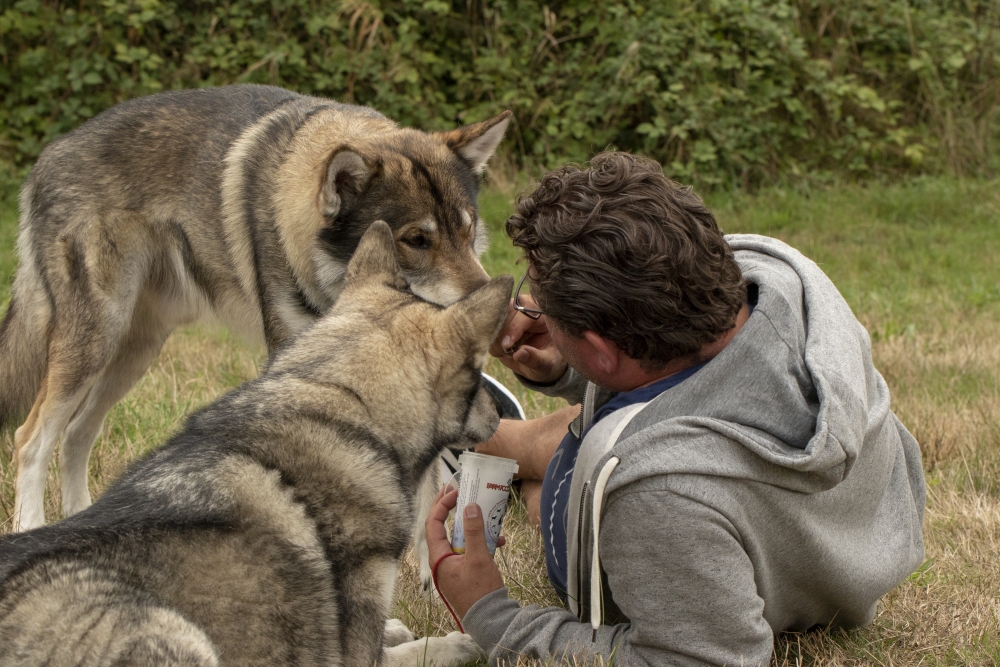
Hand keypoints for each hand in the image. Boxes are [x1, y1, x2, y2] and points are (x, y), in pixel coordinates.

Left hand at [425, 487, 504, 618]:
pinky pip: (468, 550)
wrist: (491, 620)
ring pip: (458, 538)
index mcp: (438, 558)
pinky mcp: (464, 572)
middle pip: (442, 528)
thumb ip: (473, 531)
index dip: (441, 505)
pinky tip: (499, 540)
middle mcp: (441, 561)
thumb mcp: (479, 558)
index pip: (432, 524)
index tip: (455, 492)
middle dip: (451, 509)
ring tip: (486, 514)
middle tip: (458, 491)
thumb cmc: (481, 591)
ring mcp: (452, 567)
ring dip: (472, 526)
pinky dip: (481, 542)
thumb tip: (469, 507)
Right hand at [489, 297, 566, 383]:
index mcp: (542, 311)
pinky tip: (503, 351)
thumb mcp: (547, 363)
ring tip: (508, 353)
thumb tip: (519, 354)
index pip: (523, 313)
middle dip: (502, 337)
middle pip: (504, 314)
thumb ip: (536, 359)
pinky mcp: (497, 318)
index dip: (514, 329)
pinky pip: (486, 329)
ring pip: (492, 321)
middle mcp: (524, 305)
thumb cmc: (547, 359)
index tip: (508, 346)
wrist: (538, 360)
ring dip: (496, 341)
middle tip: (509, 353)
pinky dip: (491, 343)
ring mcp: (508, 310)